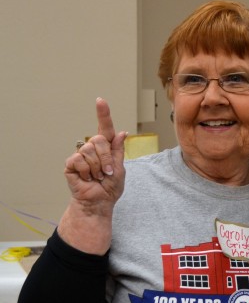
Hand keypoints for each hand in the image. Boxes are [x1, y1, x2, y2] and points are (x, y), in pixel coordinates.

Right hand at [63, 98, 126, 213]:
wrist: (99, 202)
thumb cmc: (110, 187)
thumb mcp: (120, 168)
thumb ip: (118, 150)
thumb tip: (122, 132)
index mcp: (107, 148)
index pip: (105, 128)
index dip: (103, 114)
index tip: (100, 101)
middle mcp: (93, 149)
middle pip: (99, 140)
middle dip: (106, 157)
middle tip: (107, 172)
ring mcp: (81, 155)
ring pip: (89, 150)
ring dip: (97, 167)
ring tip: (97, 177)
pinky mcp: (71, 164)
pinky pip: (79, 159)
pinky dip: (86, 171)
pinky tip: (86, 178)